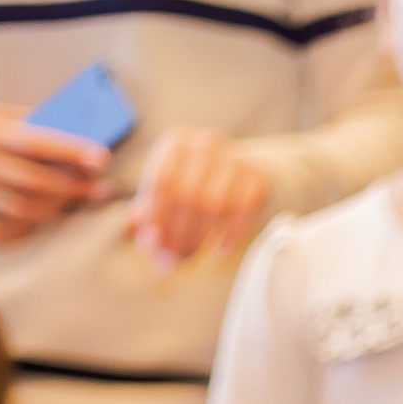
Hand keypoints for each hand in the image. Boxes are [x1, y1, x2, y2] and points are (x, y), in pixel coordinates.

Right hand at [0, 106, 108, 243]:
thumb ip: (27, 121)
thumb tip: (73, 128)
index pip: (37, 143)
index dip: (71, 152)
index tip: (101, 158)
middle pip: (38, 183)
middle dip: (75, 189)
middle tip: (101, 190)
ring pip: (26, 211)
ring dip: (57, 209)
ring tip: (74, 201)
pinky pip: (6, 232)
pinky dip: (29, 228)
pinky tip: (42, 218)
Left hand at [127, 128, 268, 269]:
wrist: (252, 168)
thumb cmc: (200, 182)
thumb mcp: (170, 188)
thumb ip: (148, 212)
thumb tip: (143, 240)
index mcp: (177, 143)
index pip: (162, 180)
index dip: (156, 216)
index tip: (152, 244)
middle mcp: (206, 144)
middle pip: (187, 194)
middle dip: (176, 232)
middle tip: (170, 260)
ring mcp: (235, 158)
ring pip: (213, 204)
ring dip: (199, 236)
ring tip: (189, 257)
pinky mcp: (259, 176)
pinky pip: (243, 210)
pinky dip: (230, 234)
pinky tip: (220, 250)